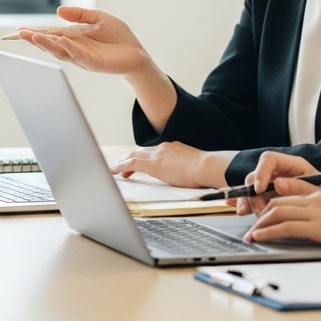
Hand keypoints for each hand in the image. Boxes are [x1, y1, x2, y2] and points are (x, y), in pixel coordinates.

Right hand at [17, 6, 158, 79]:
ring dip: (47, 44)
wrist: (136, 52)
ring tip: (34, 37)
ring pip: (60, 51)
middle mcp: (74, 48)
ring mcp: (82, 57)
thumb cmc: (118, 36)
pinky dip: (70, 48)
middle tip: (19, 34)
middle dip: (34, 39)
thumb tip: (59, 10)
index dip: (36, 32)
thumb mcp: (98, 18)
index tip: (19, 30)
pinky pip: (79, 55)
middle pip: (50, 44)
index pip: (50, 34)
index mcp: (73, 37)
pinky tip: (61, 41)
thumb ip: (80, 14)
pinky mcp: (93, 63)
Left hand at [108, 143, 231, 188]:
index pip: (152, 151)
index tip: (138, 164)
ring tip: (113, 170)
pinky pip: (131, 163)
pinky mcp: (153, 164)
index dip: (142, 157)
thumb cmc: (204, 169)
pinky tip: (113, 172)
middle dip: (128, 158)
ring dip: (122, 163)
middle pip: (139, 151)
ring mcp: (157, 154)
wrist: (206, 166)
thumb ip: (182, 166)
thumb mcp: (191, 165)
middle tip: (120, 167)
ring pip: (133, 155)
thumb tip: (180, 173)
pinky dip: (120, 167)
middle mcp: (162, 148)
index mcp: (171, 147)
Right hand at [235, 152, 320, 215]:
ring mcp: (271, 185)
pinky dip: (244, 204)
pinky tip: (239, 210)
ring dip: (247, 201)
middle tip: (259, 211)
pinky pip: (251, 198)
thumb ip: (299, 187)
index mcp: (292, 166)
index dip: (261, 172)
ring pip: (250, 188)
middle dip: (253, 193)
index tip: (259, 188)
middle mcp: (279, 173)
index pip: (269, 159)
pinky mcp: (267, 198)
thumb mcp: (320, 192)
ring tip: (246, 214)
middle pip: (256, 175)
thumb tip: (277, 184)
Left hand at [243, 189, 320, 248]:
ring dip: (260, 224)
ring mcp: (314, 213)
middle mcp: (312, 200)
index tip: (259, 215)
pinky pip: (285, 227)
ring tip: (251, 235)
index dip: (269, 204)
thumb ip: (317, 202)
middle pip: (277, 202)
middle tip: (251, 227)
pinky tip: (259, 237)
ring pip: (277, 213)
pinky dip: (268, 232)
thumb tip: (298, 207)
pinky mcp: (316, 227)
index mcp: (318, 194)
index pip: (285, 194)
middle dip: (260, 215)